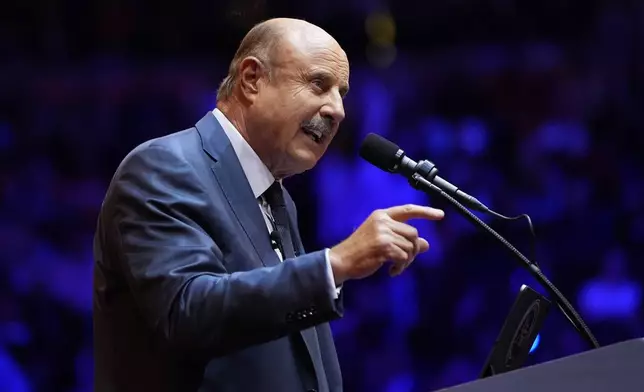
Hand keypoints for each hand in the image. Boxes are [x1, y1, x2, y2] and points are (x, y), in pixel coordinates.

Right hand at [329, 204, 443, 283]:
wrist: (341, 260)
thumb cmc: (360, 251)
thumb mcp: (381, 240)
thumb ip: (402, 238)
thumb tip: (426, 244)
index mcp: (381, 215)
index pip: (408, 210)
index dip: (426, 212)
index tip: (440, 214)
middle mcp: (383, 221)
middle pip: (413, 233)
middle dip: (413, 250)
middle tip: (404, 260)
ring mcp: (383, 233)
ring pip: (410, 247)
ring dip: (407, 261)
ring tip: (396, 266)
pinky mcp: (384, 247)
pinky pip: (404, 257)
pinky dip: (401, 267)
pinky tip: (392, 271)